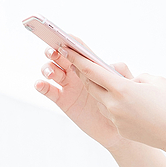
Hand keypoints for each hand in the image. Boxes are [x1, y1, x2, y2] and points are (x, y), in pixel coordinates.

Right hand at [35, 33, 134, 152]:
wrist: (116, 128)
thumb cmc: (120, 104)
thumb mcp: (125, 87)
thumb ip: (121, 74)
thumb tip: (112, 66)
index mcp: (90, 65)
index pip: (78, 49)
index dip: (70, 42)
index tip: (63, 38)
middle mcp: (76, 72)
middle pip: (60, 56)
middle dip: (53, 52)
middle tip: (54, 53)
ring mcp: (67, 85)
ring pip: (52, 70)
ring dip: (48, 68)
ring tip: (51, 73)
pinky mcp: (62, 100)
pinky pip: (49, 90)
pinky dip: (41, 85)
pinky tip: (40, 84)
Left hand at [56, 43, 165, 153]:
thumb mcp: (156, 81)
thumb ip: (136, 77)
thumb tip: (128, 81)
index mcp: (121, 89)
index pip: (93, 71)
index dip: (78, 60)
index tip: (67, 50)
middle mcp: (113, 104)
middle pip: (92, 86)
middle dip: (86, 75)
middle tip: (83, 65)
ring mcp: (115, 118)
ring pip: (101, 101)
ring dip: (103, 92)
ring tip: (113, 85)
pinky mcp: (120, 129)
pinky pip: (112, 113)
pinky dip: (116, 106)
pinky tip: (130, 105)